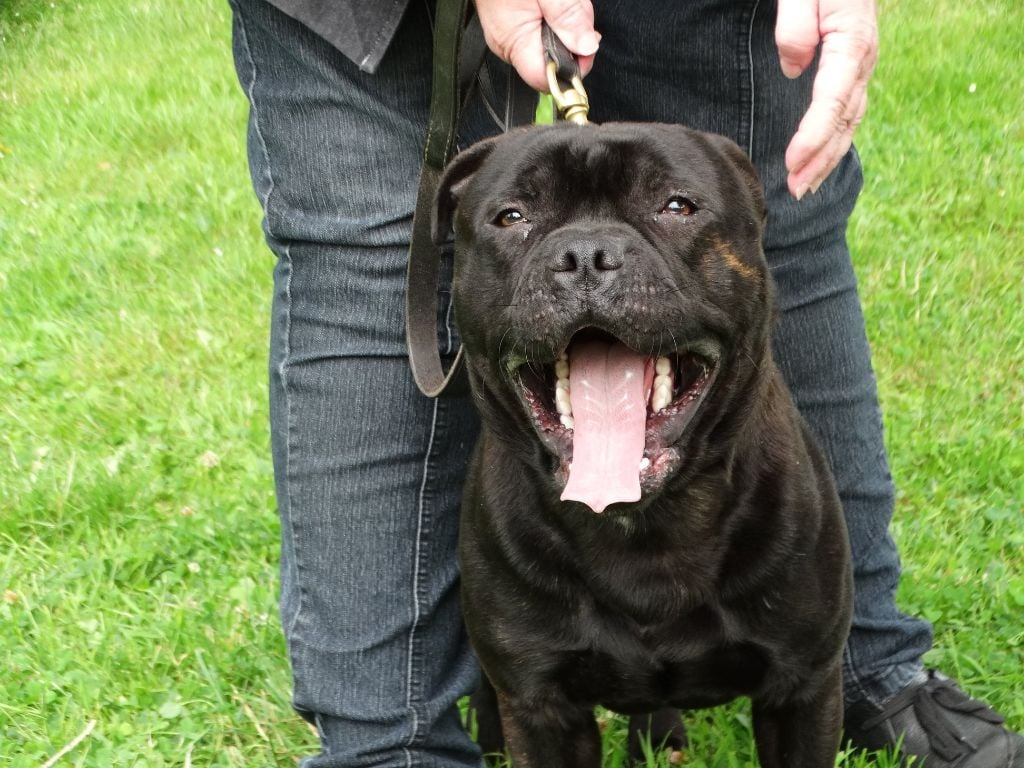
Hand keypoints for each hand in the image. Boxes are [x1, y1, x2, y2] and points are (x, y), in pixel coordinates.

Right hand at [474, 0, 599, 91]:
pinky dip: (554, 15)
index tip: (586, 46)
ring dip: (566, 21)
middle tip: (573, 6)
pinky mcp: (511, 21)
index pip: (546, 79)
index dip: (571, 69)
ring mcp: (508, 32)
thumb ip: (568, 17)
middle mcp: (508, 43)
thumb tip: (587, 47)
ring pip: (549, 42)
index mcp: (515, 41)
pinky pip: (539, 28)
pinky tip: (553, 0)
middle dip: (572, 36)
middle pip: (552, 60)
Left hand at [775, 0, 878, 198]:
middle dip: (819, 160)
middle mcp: (863, 59)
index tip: (791, 162)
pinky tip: (818, 163)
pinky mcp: (853, 69)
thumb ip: (794, 24)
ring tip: (804, 188)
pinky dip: (833, 143)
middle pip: (843, 120)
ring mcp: (861, 67)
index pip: (832, 100)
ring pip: (848, 122)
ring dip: (826, 159)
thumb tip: (793, 68)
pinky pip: (847, 113)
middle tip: (795, 190)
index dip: (813, 136)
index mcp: (852, 42)